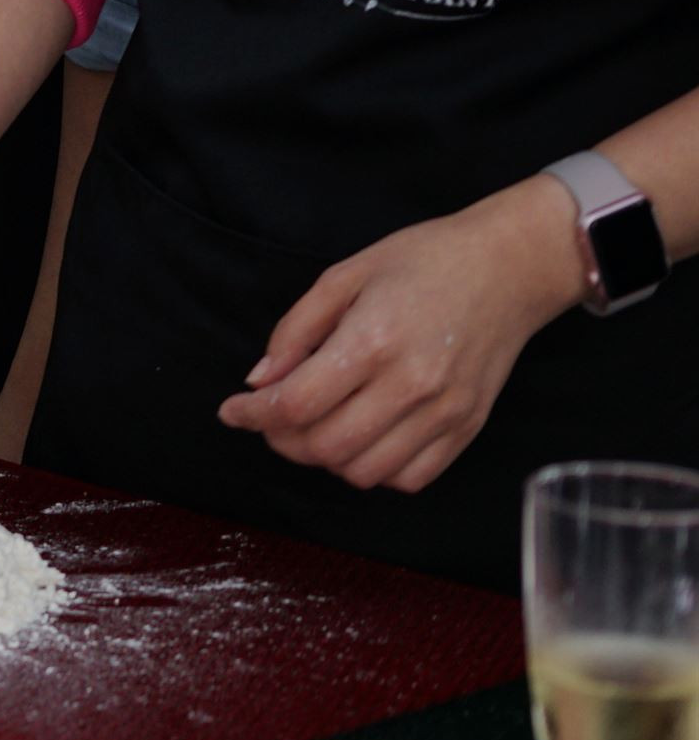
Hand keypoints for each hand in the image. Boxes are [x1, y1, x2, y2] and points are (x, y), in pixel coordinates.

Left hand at [213, 181, 579, 492]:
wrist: (508, 268)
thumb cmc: (423, 261)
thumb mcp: (344, 276)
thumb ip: (295, 331)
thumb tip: (259, 381)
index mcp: (372, 341)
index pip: (296, 404)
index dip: (253, 415)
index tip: (232, 411)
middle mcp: (411, 386)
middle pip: (326, 446)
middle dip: (282, 439)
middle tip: (270, 418)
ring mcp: (445, 413)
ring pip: (366, 472)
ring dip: (326, 458)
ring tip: (315, 426)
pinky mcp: (468, 428)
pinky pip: (411, 478)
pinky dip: (375, 470)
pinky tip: (362, 437)